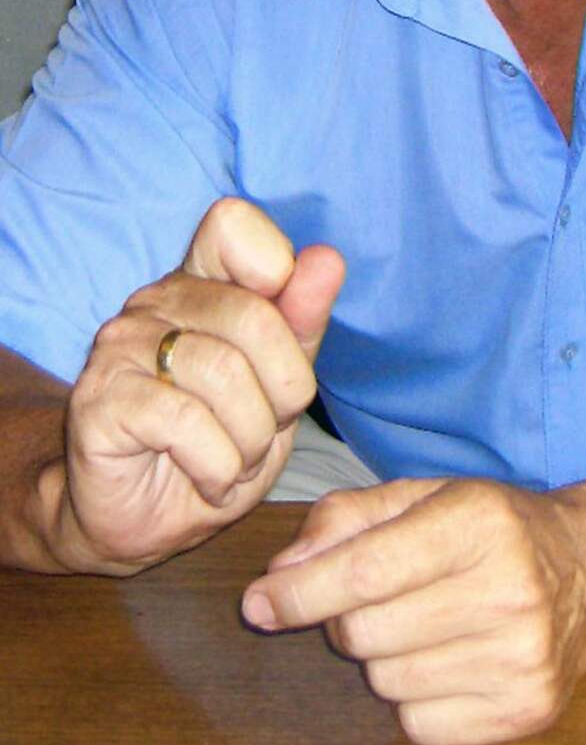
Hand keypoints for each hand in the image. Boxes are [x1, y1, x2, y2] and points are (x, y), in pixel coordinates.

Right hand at [59, 198, 343, 571]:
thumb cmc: (219, 445)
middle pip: (254, 317)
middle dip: (283, 393)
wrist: (144, 520)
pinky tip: (211, 480)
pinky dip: (219, 466)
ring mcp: (120, 346)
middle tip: (266, 432)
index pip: (232, 224)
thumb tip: (327, 258)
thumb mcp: (279, 389)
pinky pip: (186, 421)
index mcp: (200, 281)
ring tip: (238, 462)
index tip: (282, 338)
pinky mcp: (99, 400)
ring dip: (252, 440)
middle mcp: (154, 301)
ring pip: (224, 373)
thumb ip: (301, 323)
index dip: (277, 273)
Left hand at [241, 477, 585, 744]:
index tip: (258, 603)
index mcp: (479, 521)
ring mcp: (522, 657)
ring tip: (425, 623)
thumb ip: (347, 518)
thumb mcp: (425, 495)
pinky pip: (419, 725)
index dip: (300, 592)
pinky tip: (448, 660)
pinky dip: (415, 698)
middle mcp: (507, 588)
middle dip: (346, 619)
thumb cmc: (492, 527)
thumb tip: (278, 574)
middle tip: (376, 599)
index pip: (366, 570)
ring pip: (387, 681)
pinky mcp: (526, 710)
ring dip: (384, 657)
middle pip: (367, 632)